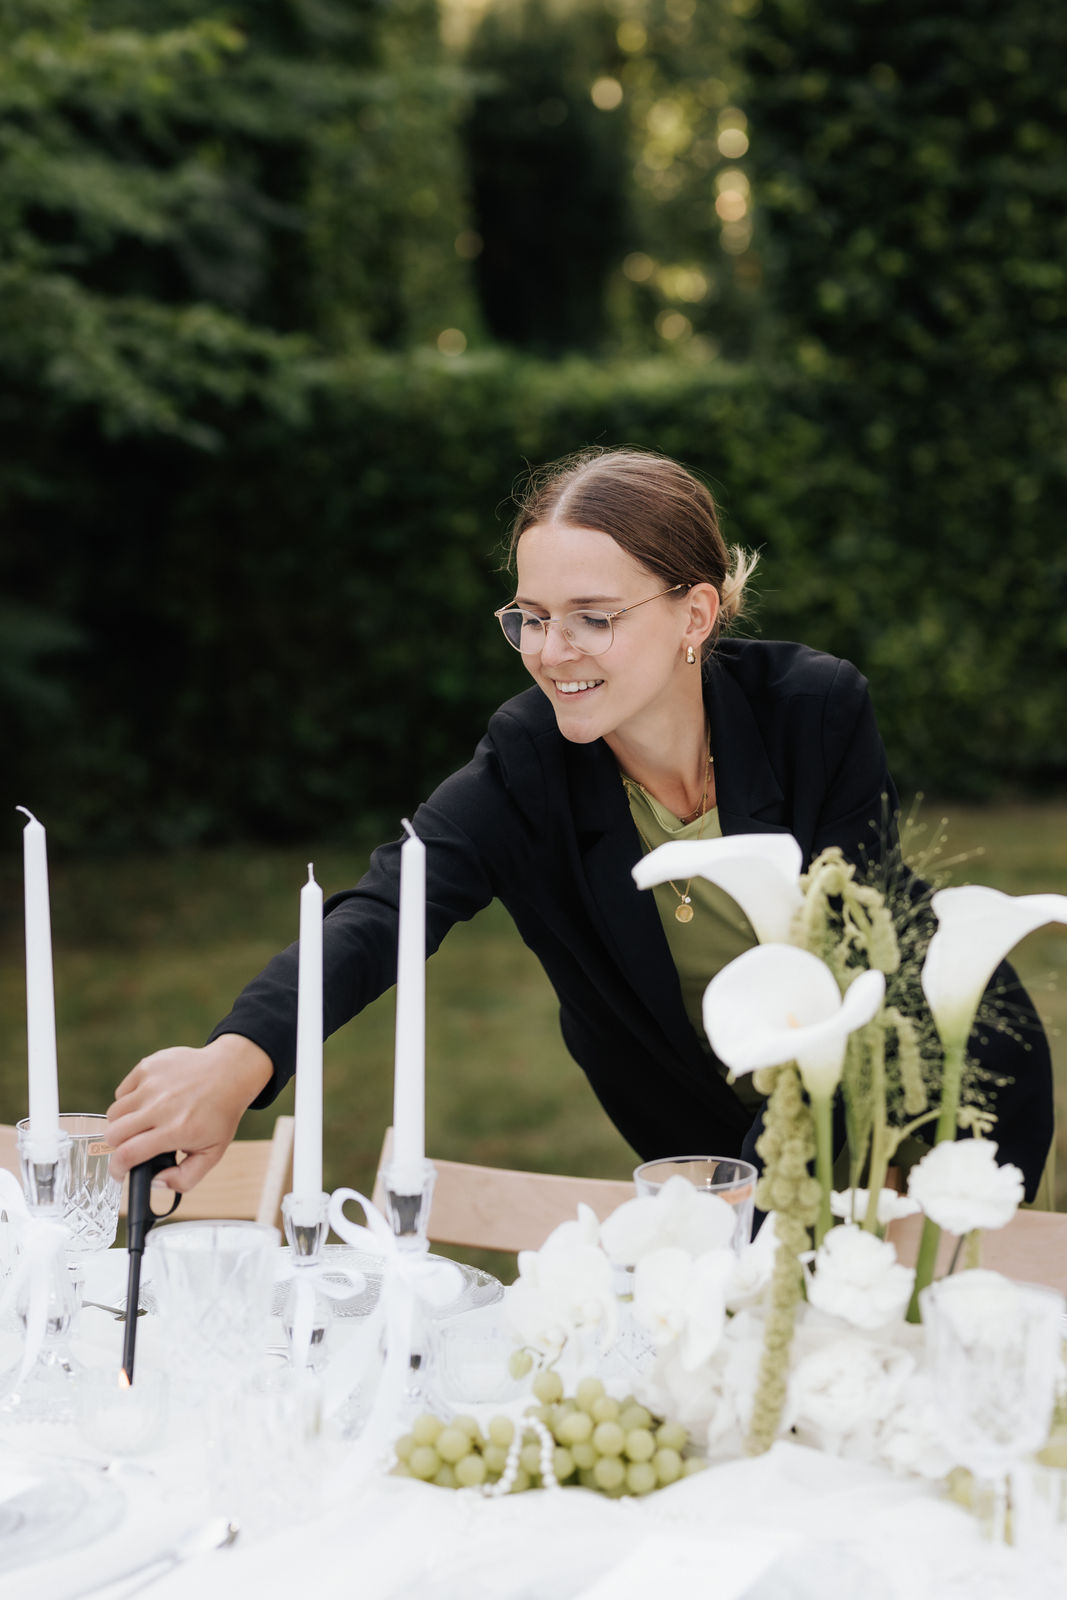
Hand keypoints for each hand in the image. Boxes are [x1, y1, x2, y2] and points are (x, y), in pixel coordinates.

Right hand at [105, 1034, 273, 1191]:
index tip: (119, 1173)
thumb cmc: (220, 1115)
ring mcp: (152, 1083)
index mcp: (176, 1130)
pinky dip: (129, 1101)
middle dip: (119, 1147)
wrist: (230, 1072)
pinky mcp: (148, 1066)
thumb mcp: (212, 1153)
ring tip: (141, 1124)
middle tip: (132, 1147)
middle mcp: (161, 1106)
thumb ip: (185, 1178)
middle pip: (113, 1134)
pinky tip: (147, 1103)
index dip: (117, 1169)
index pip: (127, 1154)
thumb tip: (156, 1182)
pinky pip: (122, 1092)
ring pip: (114, 1113)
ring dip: (122, 1124)